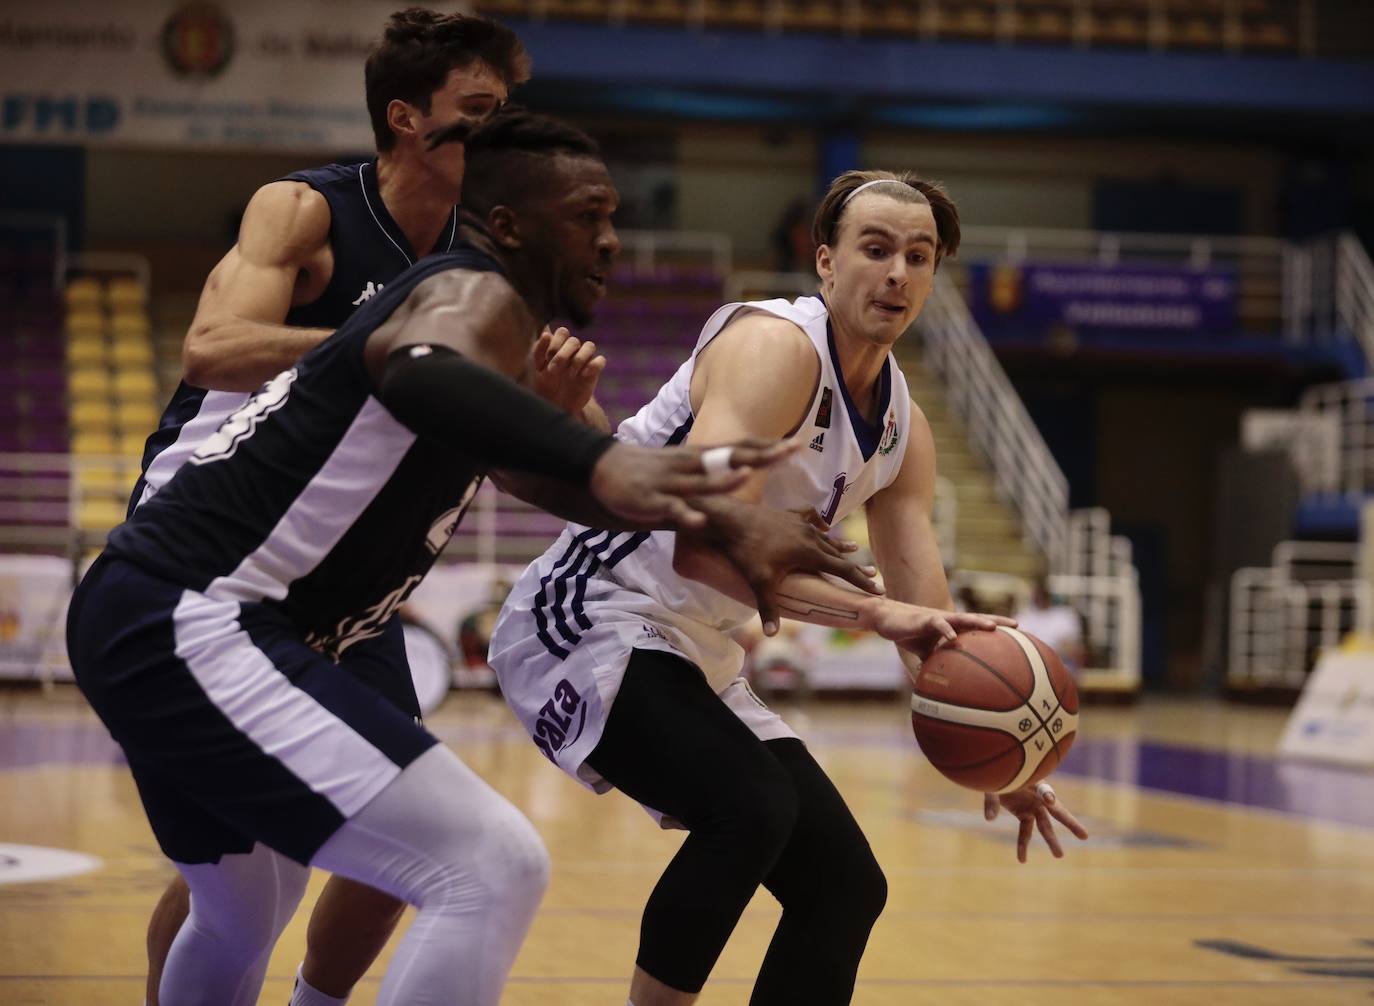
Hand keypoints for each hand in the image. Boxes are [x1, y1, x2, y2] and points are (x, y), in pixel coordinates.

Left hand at [531, 327, 604, 414]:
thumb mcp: (538, 370)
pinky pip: (600, 360)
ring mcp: (585, 359)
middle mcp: (573, 350)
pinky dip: (593, 365)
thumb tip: (546, 332)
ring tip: (569, 374)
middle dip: (562, 355)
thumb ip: (540, 351)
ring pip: (589, 346)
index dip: (555, 343)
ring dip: (578, 359)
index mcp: (560, 346)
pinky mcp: (594, 370)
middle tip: (554, 370)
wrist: (559, 405)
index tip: (547, 359)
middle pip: (574, 340)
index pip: (562, 332)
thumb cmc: (547, 385)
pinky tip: (583, 375)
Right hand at [588, 438, 797, 531]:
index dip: (768, 446)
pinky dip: (686, 515)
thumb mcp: (683, 469)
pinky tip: (700, 522)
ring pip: (703, 481)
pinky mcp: (652, 500)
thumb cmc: (648, 472)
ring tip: (750, 474)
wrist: (601, 468)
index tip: (795, 443)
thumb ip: (711, 475)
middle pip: (731, 457)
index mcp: (699, 457)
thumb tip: (742, 478)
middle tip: (791, 449)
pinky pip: (672, 509)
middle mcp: (690, 464)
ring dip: (725, 479)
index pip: (740, 447)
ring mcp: (671, 482)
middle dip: (762, 454)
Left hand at [698, 503, 882, 635]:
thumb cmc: (746, 551)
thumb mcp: (759, 582)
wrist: (731, 519)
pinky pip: (810, 518)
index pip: (843, 570)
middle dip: (855, 566)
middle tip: (873, 574)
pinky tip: (822, 524)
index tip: (879, 589)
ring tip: (853, 549)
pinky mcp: (788, 515)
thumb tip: (772, 634)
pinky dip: (819, 523)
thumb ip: (768, 608)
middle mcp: (811, 536)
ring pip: (826, 537)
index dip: (862, 581)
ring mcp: (800, 523)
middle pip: (839, 554)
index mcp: (810, 553)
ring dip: (839, 546)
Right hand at [870, 602, 1014, 660]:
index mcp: (952, 626)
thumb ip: (936, 664)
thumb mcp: (925, 652)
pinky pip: (938, 624)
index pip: (978, 625)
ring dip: (977, 621)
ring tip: (992, 627)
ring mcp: (938, 618)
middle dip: (997, 621)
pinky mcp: (925, 619)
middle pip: (977, 618)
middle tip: (1017, 625)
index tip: (1017, 632)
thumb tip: (941, 688)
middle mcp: (949, 620)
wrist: (888, 620)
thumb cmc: (909, 633)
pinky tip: (952, 639)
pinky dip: (946, 631)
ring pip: (962, 618)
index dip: (997, 626)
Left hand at [984, 781, 1088, 863]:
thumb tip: (989, 819)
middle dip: (1070, 823)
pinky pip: (1026, 832)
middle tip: (1084, 836)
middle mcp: (1037, 795)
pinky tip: (1022, 860)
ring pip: (1044, 826)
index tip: (1050, 800)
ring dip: (1051, 840)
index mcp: (1035, 782)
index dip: (1046, 795)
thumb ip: (992, 799)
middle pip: (1056, 811)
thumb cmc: (998, 773)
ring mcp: (1031, 805)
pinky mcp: (1023, 813)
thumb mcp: (996, 783)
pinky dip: (1023, 845)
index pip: (1044, 789)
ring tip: (1060, 855)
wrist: (996, 768)